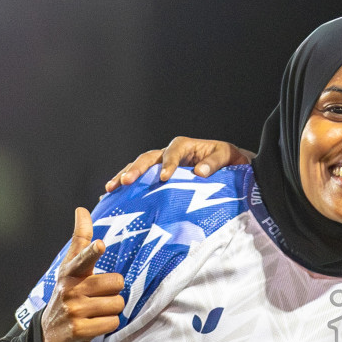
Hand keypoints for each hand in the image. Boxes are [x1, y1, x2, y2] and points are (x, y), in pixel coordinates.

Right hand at [40, 208, 126, 341]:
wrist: (50, 334)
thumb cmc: (67, 294)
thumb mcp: (70, 268)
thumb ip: (80, 240)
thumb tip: (81, 209)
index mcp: (70, 273)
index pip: (82, 258)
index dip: (92, 252)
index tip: (100, 245)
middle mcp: (70, 289)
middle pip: (116, 283)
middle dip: (113, 292)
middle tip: (97, 298)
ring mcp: (73, 310)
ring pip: (117, 304)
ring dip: (111, 310)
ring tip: (95, 312)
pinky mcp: (79, 330)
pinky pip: (112, 323)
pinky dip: (108, 325)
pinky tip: (94, 324)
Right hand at [104, 136, 251, 191]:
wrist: (230, 167)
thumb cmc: (229, 161)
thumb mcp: (227, 157)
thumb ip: (214, 162)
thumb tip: (199, 172)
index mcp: (186, 146)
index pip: (173, 151)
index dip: (168, 163)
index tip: (164, 178)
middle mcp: (170, 153)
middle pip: (149, 157)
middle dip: (136, 169)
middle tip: (125, 180)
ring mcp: (161, 165)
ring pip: (139, 167)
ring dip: (125, 176)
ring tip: (111, 188)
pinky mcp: (158, 178)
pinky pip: (141, 180)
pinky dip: (127, 187)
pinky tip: (113, 195)